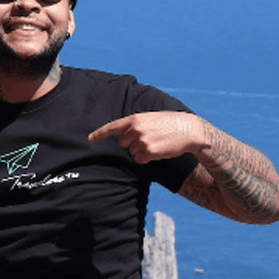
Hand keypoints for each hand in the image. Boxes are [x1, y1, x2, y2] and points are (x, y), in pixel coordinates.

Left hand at [88, 111, 203, 163]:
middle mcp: (135, 129)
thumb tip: (124, 139)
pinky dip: (146, 159)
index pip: (112, 127)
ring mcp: (141, 141)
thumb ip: (136, 125)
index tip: (90, 139)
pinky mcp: (148, 152)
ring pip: (132, 153)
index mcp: (135, 119)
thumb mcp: (150, 118)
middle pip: (122, 143)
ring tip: (156, 143)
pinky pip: (140, 160)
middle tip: (147, 139)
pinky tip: (158, 150)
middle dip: (131, 144)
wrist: (188, 130)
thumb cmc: (170, 123)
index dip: (100, 134)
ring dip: (141, 151)